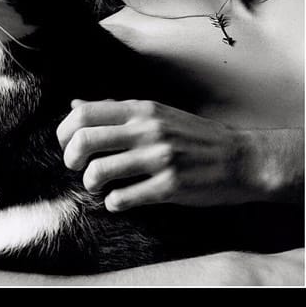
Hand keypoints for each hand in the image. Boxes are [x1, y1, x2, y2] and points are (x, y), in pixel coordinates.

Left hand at [57, 99, 262, 211]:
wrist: (240, 157)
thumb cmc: (193, 135)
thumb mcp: (156, 112)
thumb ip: (115, 110)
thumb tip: (74, 104)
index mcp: (141, 110)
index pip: (84, 113)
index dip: (65, 132)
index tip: (69, 145)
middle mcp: (147, 130)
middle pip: (85, 140)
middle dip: (71, 159)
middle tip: (78, 168)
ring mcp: (159, 158)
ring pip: (99, 171)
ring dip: (91, 183)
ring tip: (100, 186)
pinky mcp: (170, 186)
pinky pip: (123, 198)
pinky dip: (113, 202)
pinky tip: (120, 199)